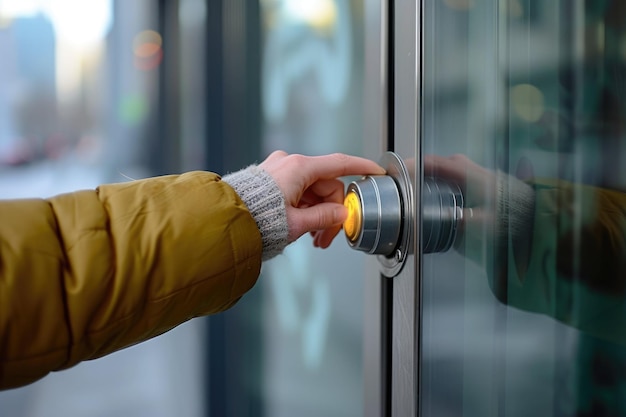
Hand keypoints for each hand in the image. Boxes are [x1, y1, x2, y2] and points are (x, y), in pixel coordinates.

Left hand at [259, 151, 385, 247]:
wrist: (227, 221)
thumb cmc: (256, 220)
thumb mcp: (297, 224)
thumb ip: (324, 218)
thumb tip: (341, 215)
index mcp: (298, 168)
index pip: (339, 164)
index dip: (361, 168)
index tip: (376, 171)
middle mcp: (289, 163)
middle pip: (325, 185)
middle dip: (330, 212)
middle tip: (327, 238)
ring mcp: (279, 170)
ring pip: (311, 191)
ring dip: (317, 214)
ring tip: (313, 238)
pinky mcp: (271, 179)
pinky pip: (298, 192)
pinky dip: (304, 209)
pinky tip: (302, 228)